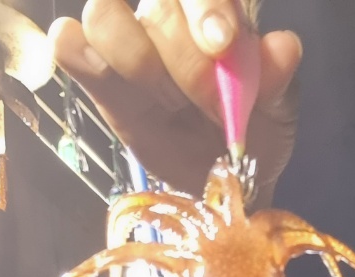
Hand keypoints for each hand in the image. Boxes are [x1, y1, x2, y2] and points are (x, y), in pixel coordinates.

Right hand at [50, 0, 301, 202]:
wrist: (219, 181)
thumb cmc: (250, 133)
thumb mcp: (276, 111)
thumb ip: (277, 78)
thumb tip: (284, 47)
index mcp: (215, 10)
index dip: (207, 8)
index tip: (222, 45)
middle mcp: (168, 13)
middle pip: (157, 7)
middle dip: (183, 60)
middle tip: (208, 106)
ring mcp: (128, 39)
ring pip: (105, 15)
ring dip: (134, 61)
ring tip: (165, 103)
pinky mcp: (98, 72)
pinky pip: (70, 44)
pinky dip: (75, 52)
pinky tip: (98, 73)